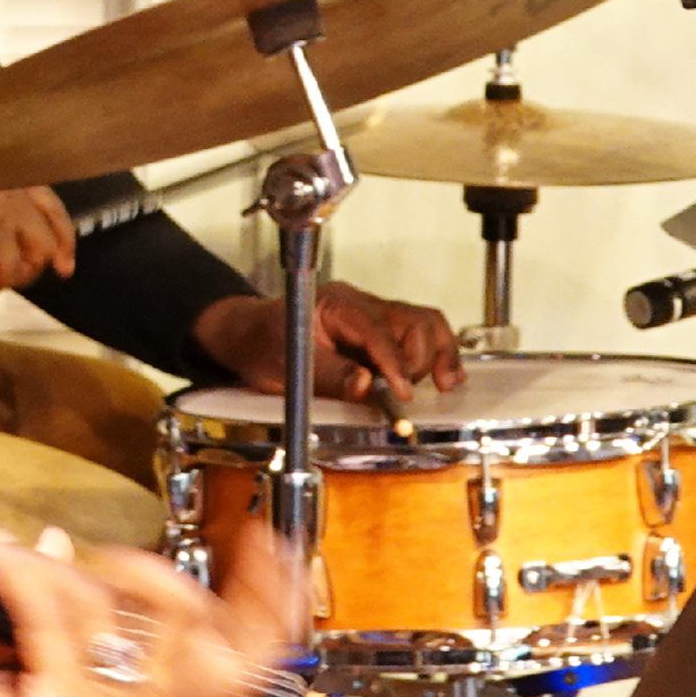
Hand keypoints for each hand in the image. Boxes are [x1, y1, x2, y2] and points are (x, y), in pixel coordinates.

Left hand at [0, 534, 299, 696]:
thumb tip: (58, 543)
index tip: (264, 543)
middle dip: (138, 568)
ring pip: (107, 605)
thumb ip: (62, 614)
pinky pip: (52, 615)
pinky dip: (16, 577)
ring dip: (50, 570)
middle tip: (86, 559)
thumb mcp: (38, 678)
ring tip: (0, 561)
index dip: (267, 595)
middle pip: (187, 614)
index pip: (249, 657)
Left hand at [190, 281, 462, 402]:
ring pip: (423, 324)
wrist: (249, 334)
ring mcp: (373, 314)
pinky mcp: (380, 329)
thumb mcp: (285, 366)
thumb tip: (365, 386)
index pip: (377, 330)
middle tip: (406, 393)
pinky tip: (446, 376)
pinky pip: (419, 333)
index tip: (402, 392)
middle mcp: (360, 303)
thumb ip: (327, 375)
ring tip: (443, 385)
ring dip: (436, 355)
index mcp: (335, 304)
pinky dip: (436, 353)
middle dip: (418, 359)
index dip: (394, 363)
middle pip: (412, 321)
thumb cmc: (262, 345)